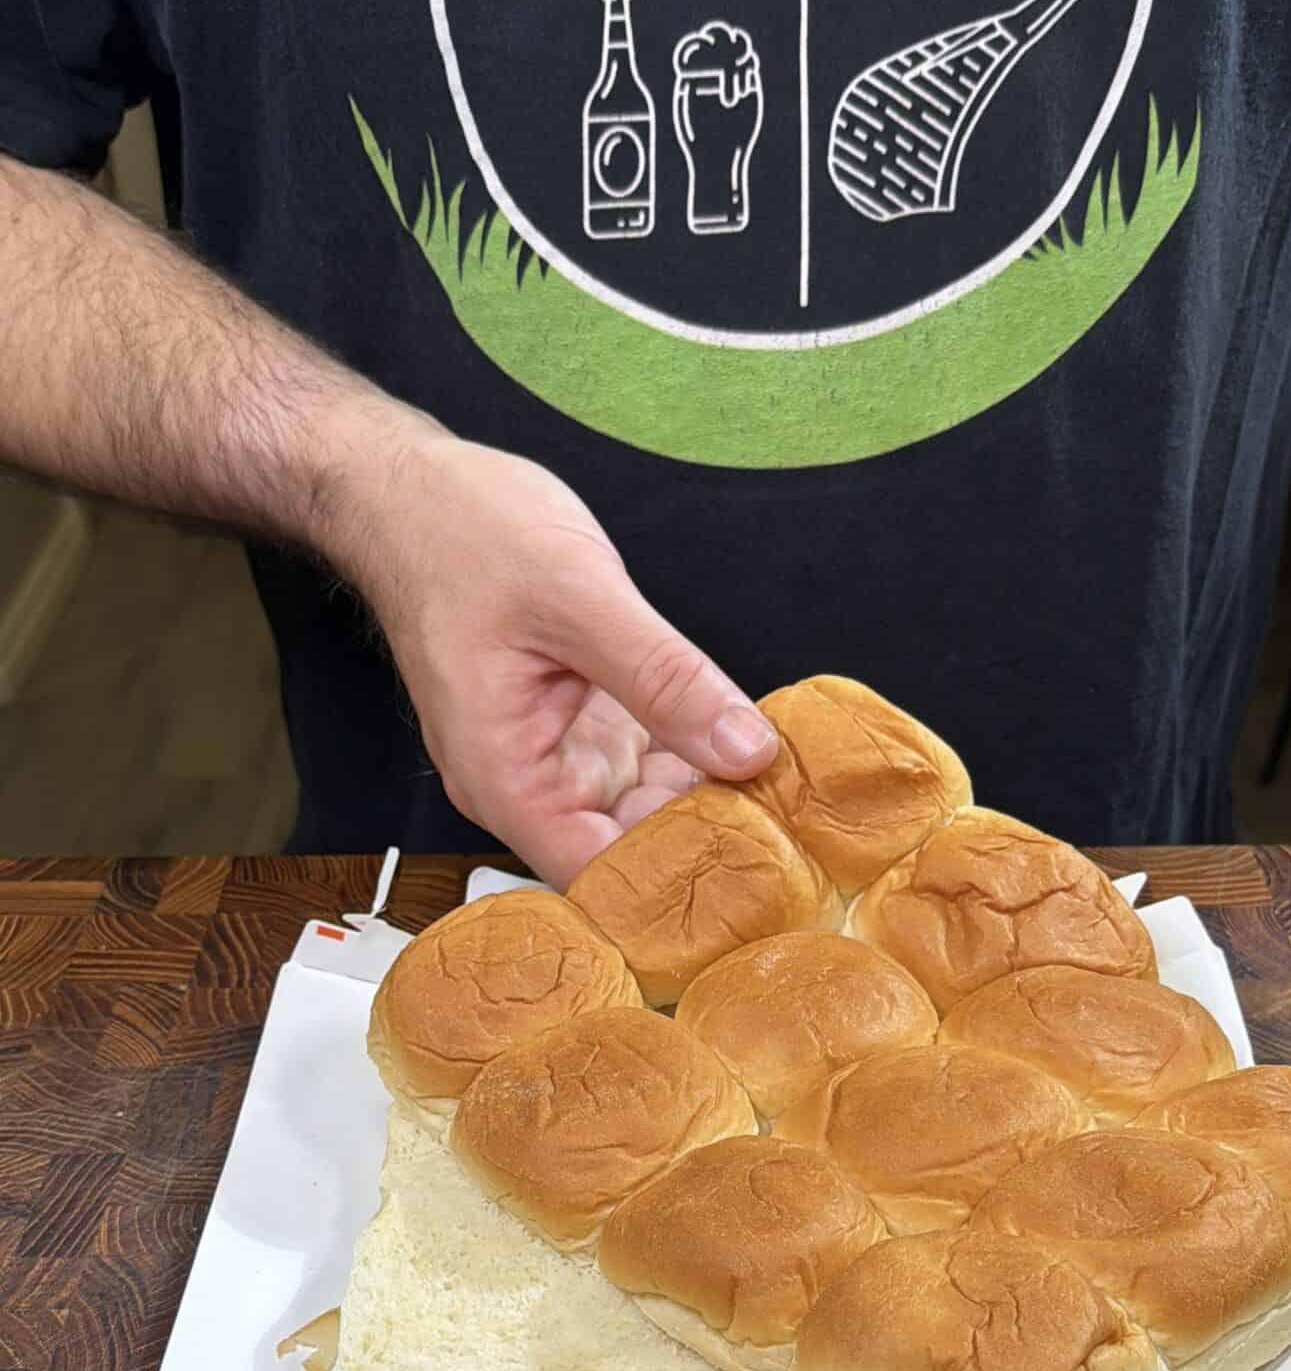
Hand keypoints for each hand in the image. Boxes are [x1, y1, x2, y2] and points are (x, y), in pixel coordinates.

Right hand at [332, 419, 777, 883]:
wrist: (411, 491)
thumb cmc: (460, 536)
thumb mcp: (579, 599)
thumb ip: (666, 680)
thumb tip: (748, 749)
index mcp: (506, 779)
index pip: (601, 877)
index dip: (678, 879)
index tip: (758, 862)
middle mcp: (529, 783)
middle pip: (632, 848)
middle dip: (711, 835)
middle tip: (798, 816)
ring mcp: (557, 755)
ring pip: (650, 805)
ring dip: (714, 793)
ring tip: (792, 785)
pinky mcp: (582, 724)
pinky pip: (649, 759)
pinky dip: (698, 751)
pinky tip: (752, 740)